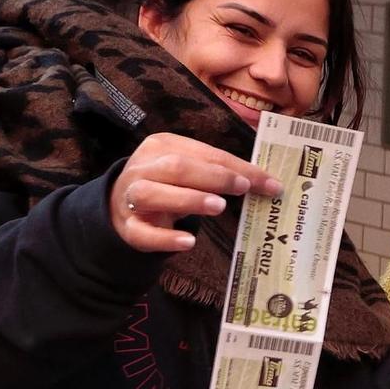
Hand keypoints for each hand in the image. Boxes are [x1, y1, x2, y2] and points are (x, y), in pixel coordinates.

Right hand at [108, 133, 280, 252]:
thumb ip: (219, 172)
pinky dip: (166, 238)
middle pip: (177, 167)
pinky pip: (143, 233)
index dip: (238, 167)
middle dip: (214, 177)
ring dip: (189, 199)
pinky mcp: (128, 227)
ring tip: (219, 207)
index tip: (269, 183)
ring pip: (153, 194)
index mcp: (162, 146)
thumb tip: (265, 182)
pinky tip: (188, 243)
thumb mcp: (191, 172)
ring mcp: (130, 197)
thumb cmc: (167, 185)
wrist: (120, 204)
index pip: (205, 153)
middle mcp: (143, 167)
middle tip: (243, 187)